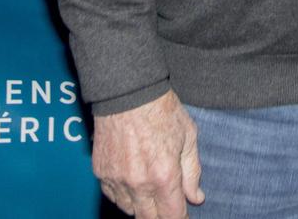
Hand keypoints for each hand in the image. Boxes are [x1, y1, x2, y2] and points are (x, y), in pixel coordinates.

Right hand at [92, 90, 203, 217]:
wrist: (128, 91)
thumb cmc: (161, 110)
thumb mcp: (188, 137)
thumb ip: (192, 172)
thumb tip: (196, 198)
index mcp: (164, 176)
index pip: (172, 217)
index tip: (182, 215)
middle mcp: (139, 183)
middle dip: (161, 216)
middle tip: (167, 206)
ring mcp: (117, 179)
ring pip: (130, 210)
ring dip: (142, 207)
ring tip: (150, 191)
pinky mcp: (101, 172)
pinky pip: (113, 196)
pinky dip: (124, 195)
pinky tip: (133, 183)